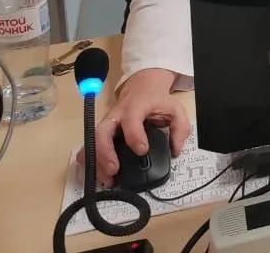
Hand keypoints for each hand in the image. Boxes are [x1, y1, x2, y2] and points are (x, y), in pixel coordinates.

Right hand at [93, 68, 188, 184]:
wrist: (142, 89)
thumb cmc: (157, 101)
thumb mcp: (175, 109)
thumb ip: (180, 128)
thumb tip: (175, 151)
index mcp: (135, 108)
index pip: (131, 120)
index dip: (135, 136)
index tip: (142, 151)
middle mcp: (116, 116)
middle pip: (102, 132)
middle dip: (105, 153)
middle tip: (114, 170)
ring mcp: (106, 124)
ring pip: (92, 142)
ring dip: (96, 161)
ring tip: (108, 179)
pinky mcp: (100, 132)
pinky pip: (89, 146)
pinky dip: (90, 161)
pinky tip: (99, 174)